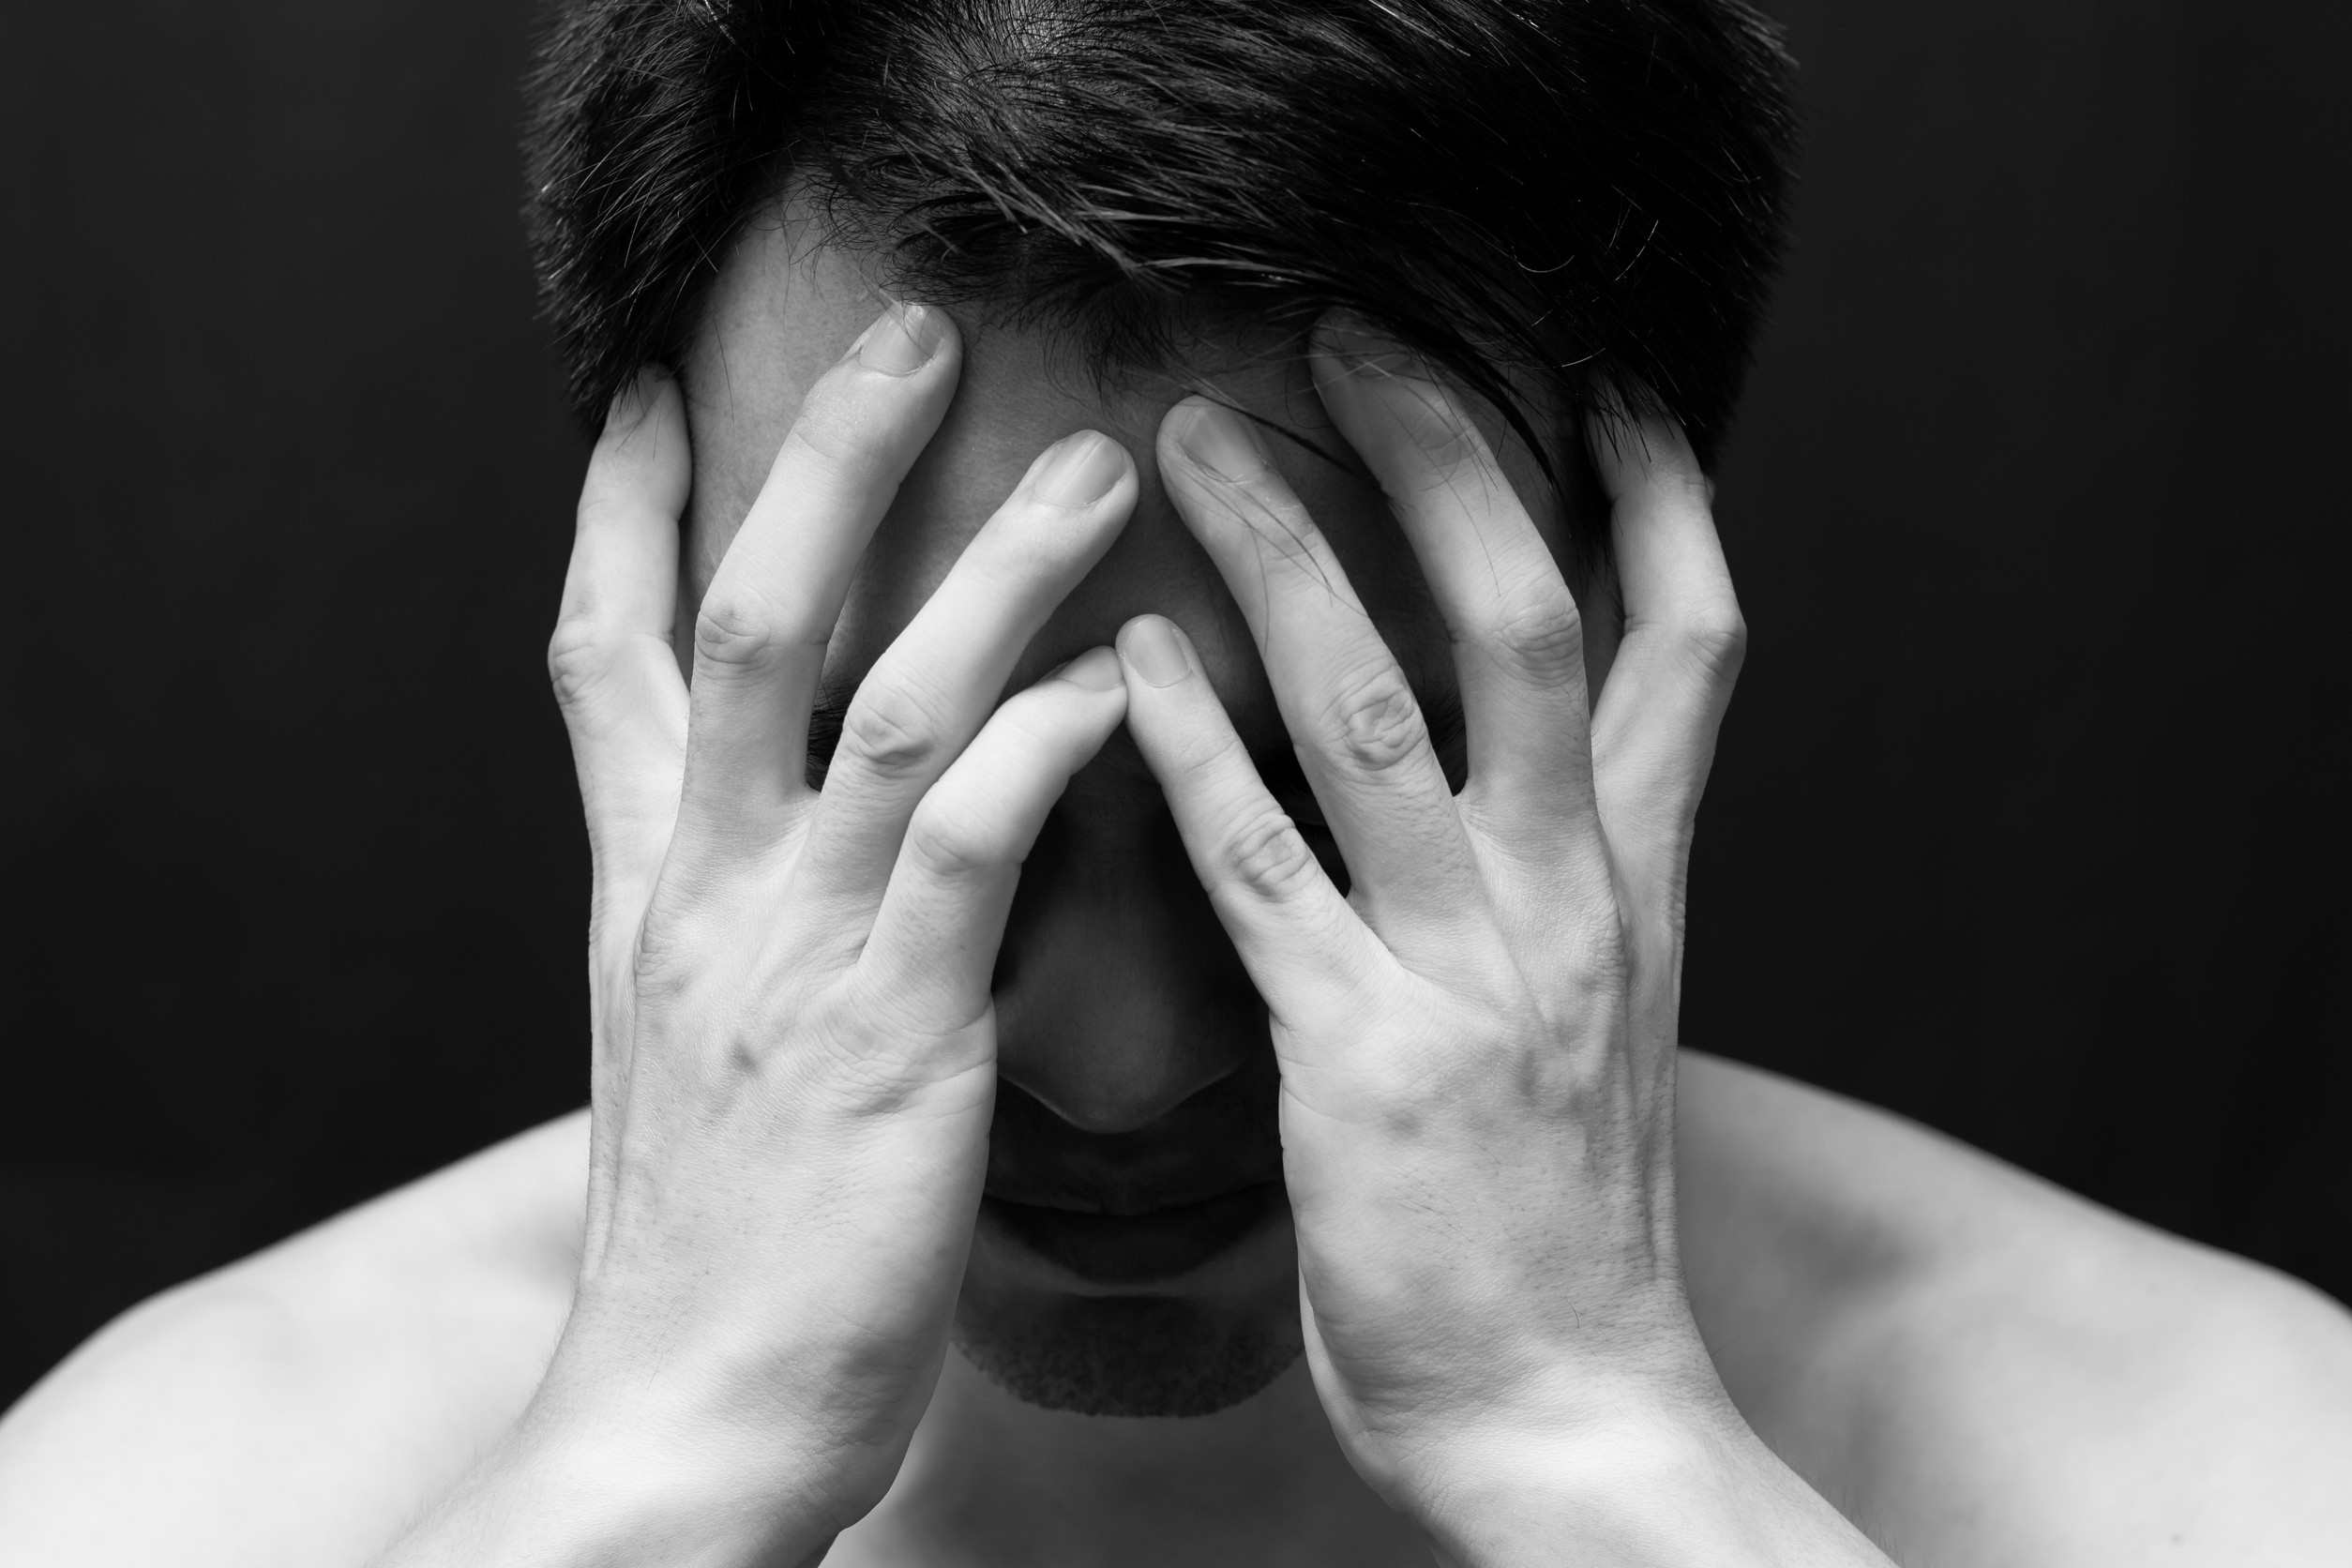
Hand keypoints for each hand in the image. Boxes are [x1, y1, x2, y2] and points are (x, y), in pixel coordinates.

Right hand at [484, 304, 1136, 1558]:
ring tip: (1097, 467)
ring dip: (988, 568)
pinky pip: (971, 851)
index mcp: (645, 893)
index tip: (648, 385)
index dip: (618, 508)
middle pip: (740, 620)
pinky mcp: (891, 1039)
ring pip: (881, 703)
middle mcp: (702, 893)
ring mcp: (793, 957)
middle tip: (911, 334)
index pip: (600, 656)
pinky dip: (1043, 747)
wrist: (680, 1421)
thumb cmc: (711, 1246)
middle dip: (818, 463)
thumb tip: (794, 833)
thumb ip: (735, 920)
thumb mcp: (688, 1049)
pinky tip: (1111, 681)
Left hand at [1117, 324, 1886, 1562]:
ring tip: (1190, 441)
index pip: (1693, 646)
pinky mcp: (1359, 1057)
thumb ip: (1566, 884)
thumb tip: (1519, 779)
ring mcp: (1467, 971)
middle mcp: (1570, 900)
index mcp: (1639, 885)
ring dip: (1288, 558)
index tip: (1611, 380)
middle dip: (1451, 463)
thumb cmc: (1567, 1221)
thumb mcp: (1605, 1020)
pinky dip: (1197, 749)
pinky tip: (1129, 658)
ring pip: (1384, 712)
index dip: (1665, 499)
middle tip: (1356, 334)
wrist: (1573, 1412)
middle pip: (1535, 625)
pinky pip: (1266, 869)